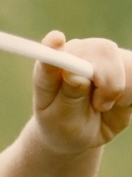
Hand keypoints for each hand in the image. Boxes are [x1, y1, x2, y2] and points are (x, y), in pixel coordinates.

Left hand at [31, 32, 130, 157]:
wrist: (81, 136)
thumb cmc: (63, 127)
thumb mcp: (61, 119)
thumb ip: (68, 97)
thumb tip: (72, 74)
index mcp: (53, 67)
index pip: (53, 52)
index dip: (54, 46)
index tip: (54, 40)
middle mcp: (80, 53)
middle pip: (104, 50)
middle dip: (108, 82)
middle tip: (99, 105)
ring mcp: (105, 56)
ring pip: (128, 63)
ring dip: (121, 91)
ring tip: (103, 106)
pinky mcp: (127, 63)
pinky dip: (131, 94)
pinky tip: (119, 102)